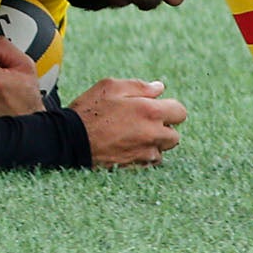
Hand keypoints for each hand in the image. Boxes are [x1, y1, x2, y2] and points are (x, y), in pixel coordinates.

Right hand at [68, 79, 185, 168]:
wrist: (72, 139)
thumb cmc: (90, 110)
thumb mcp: (110, 86)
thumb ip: (139, 86)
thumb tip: (159, 88)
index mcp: (150, 112)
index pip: (180, 112)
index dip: (169, 108)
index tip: (156, 106)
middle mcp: (153, 134)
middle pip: (174, 135)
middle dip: (163, 127)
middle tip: (141, 120)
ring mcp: (145, 153)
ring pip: (162, 150)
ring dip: (153, 142)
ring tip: (132, 134)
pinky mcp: (137, 166)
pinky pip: (149, 161)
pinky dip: (143, 154)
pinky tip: (126, 145)